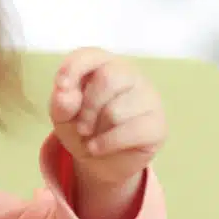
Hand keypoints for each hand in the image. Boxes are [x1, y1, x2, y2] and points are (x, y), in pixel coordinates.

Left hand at [49, 47, 165, 188]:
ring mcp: (148, 99)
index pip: (91, 54)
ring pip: (117, 110)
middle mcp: (130, 76)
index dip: (74, 67)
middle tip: (81, 128)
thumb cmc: (82, 129)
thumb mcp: (63, 117)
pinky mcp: (157, 125)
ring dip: (96, 131)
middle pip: (108, 79)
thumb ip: (61, 103)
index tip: (60, 86)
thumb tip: (65, 94)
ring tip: (93, 137)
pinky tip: (99, 147)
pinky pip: (131, 132)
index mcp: (104, 66)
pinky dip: (107, 144)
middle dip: (87, 108)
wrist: (100, 163)